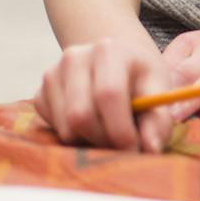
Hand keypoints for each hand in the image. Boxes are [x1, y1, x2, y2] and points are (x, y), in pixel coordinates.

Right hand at [35, 34, 179, 152]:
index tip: (134, 150)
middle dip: (103, 140)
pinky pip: (51, 128)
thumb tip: (150, 148)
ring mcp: (53, 73)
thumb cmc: (139, 78)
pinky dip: (72, 136)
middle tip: (121, 147)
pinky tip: (90, 125)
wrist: (113, 61)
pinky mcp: (40, 92)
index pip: (108, 94)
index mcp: (110, 50)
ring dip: (88, 141)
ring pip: (65, 127)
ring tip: (108, 134)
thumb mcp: (159, 91)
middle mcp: (75, 56)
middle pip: (81, 115)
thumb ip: (158, 120)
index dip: (120, 130)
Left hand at [147, 11, 199, 133]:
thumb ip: (174, 68)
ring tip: (171, 119)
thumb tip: (139, 98)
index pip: (165, 65)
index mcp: (192, 42)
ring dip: (189, 101)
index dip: (149, 87)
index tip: (131, 106)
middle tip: (145, 115)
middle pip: (184, 74)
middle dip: (165, 95)